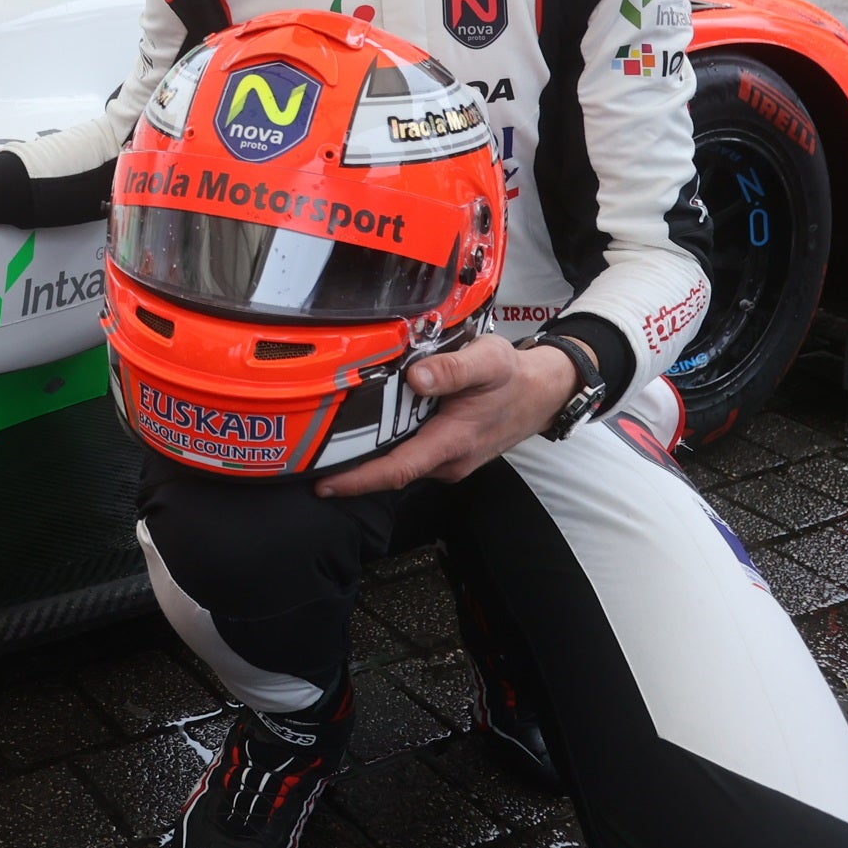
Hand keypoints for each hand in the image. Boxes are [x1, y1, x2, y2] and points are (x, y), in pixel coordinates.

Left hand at [314, 336, 585, 497]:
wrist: (542, 392)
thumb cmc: (513, 376)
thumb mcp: (488, 361)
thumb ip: (452, 369)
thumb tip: (416, 377)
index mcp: (453, 442)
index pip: (398, 470)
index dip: (359, 481)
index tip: (324, 485)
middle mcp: (447, 460)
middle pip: (391, 470)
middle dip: (350, 469)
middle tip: (304, 458)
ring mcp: (447, 459)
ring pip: (399, 462)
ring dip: (365, 456)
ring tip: (321, 442)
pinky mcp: (445, 451)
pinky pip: (409, 452)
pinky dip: (385, 444)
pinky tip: (361, 428)